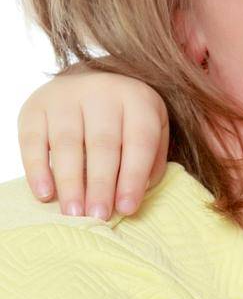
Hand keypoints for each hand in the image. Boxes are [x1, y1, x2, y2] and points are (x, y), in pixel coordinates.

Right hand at [18, 69, 168, 219]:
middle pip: (102, 143)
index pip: (139, 141)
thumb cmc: (126, 119)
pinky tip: (44, 194)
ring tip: (73, 213)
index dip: (132, 177)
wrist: (90, 82)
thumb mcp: (153, 131)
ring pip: (67, 142)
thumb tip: (134, 195)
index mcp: (138, 100)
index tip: (126, 209)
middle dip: (100, 184)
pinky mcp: (36, 106)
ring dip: (70, 182)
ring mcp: (65, 96)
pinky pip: (32, 139)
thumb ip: (151, 162)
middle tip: (97, 216)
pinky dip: (37, 169)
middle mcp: (102, 92)